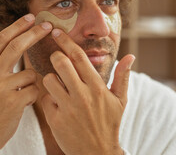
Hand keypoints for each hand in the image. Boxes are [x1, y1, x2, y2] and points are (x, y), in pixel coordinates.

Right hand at [0, 14, 52, 154]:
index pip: (1, 39)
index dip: (17, 26)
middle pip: (16, 46)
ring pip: (30, 73)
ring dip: (32, 82)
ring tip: (20, 95)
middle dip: (34, 34)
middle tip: (48, 26)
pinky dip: (33, 96)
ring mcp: (0, 88)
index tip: (31, 17)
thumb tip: (17, 42)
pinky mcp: (12, 102)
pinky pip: (34, 90)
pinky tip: (22, 104)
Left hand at [41, 29, 134, 154]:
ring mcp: (68, 108)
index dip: (66, 41)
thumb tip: (130, 56)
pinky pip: (45, 99)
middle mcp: (82, 95)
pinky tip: (58, 105)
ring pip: (49, 80)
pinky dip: (49, 99)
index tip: (57, 32)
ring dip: (51, 79)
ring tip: (60, 86)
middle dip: (56, 57)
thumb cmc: (109, 124)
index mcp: (97, 87)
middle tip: (57, 59)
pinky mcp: (55, 120)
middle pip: (60, 63)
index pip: (79, 57)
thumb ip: (122, 76)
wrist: (97, 153)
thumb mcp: (120, 100)